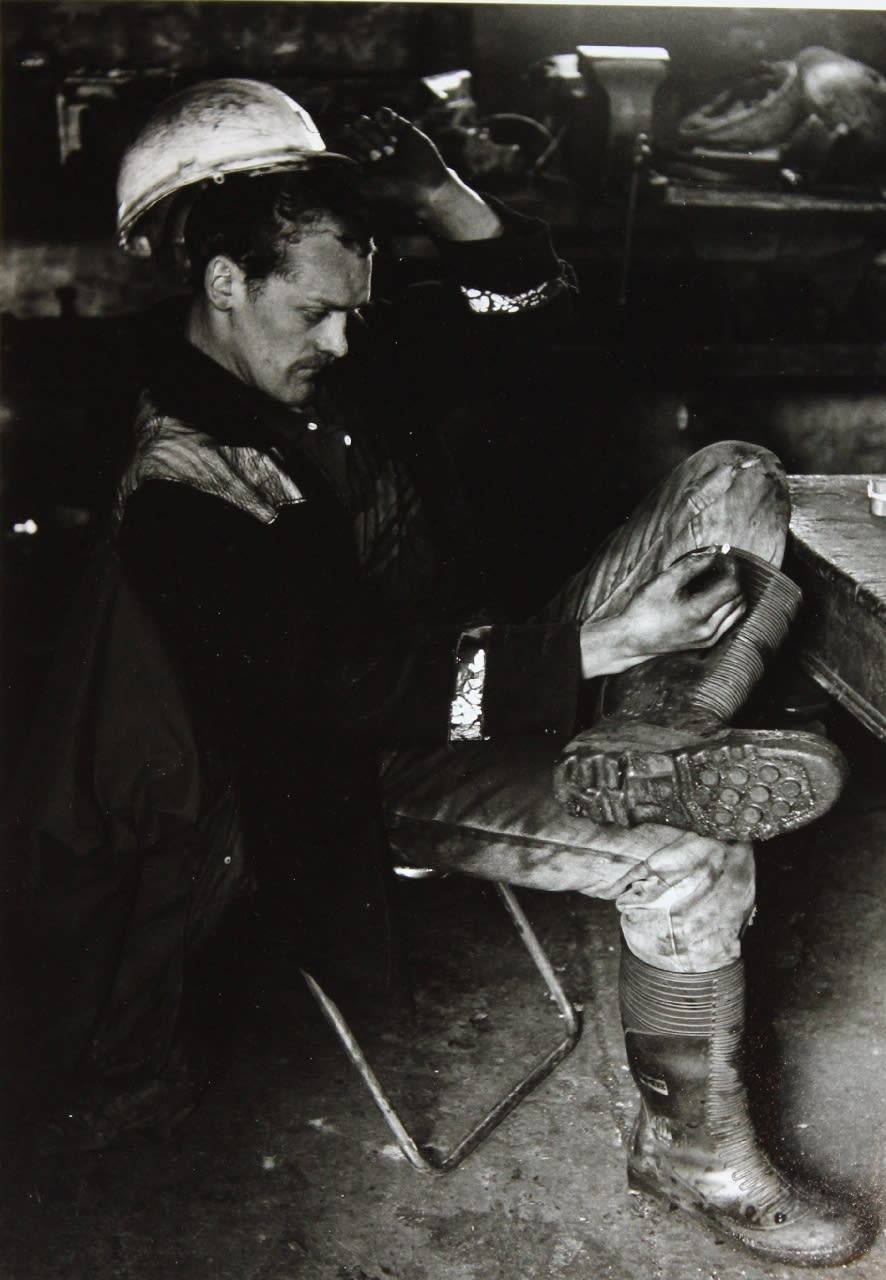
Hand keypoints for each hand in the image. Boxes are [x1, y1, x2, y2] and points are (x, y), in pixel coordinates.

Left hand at [341, 107, 501, 240]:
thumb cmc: (397, 195)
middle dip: (362, 139)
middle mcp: (375, 149)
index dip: (349, 146)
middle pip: (359, 133)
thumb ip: (346, 178)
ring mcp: (389, 138)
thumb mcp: (365, 190)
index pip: (349, 146)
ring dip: (373, 131)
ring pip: (371, 124)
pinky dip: (384, 116)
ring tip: (387, 149)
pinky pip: (387, 115)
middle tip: (376, 157)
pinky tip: (388, 127)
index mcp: (365, 163)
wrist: (427, 190)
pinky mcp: (403, 129)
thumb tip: (329, 164)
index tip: (358, 158)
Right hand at [579, 548, 745, 678]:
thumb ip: (691, 564)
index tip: (723, 555)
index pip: (731, 585)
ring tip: (720, 578)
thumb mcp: (663, 581)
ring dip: (734, 592)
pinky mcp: (706, 643)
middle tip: (721, 564)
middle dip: (734, 577)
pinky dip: (729, 606)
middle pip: (738, 598)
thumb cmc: (643, 609)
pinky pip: (730, 621)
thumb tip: (714, 553)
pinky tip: (717, 595)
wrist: (631, 640)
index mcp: (698, 613)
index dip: (730, 567)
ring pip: (737, 611)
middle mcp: (708, 629)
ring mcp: (709, 638)